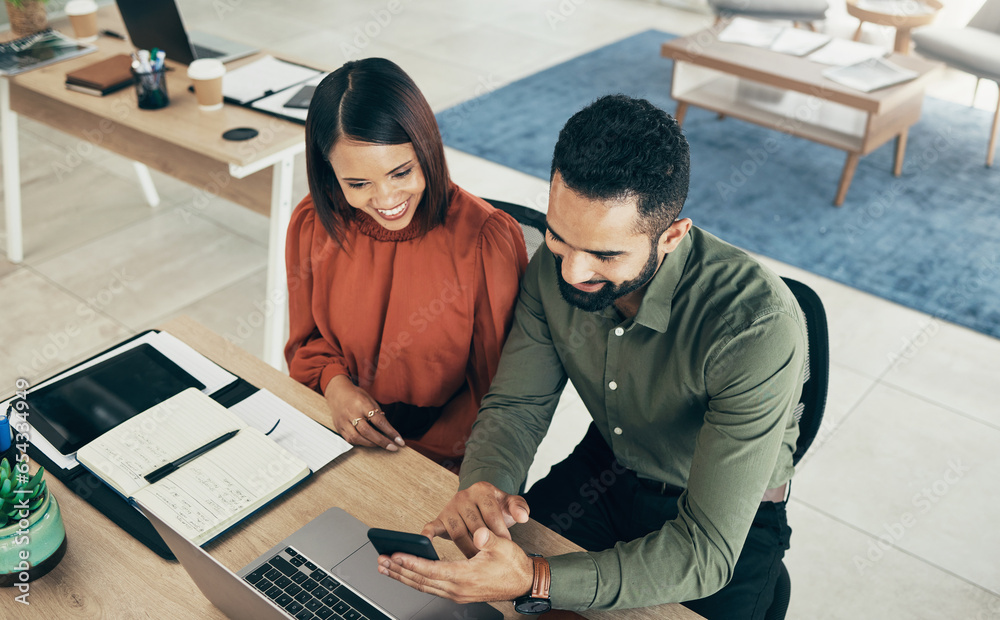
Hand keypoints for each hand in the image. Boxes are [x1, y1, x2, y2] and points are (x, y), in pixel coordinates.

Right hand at [324, 374, 404, 450]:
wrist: (337, 393)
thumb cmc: (357, 397)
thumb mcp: (370, 401)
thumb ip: (378, 415)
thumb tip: (389, 431)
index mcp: (362, 404)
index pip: (379, 420)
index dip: (390, 432)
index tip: (399, 441)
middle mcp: (352, 413)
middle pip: (367, 431)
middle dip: (382, 442)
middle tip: (393, 447)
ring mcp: (343, 421)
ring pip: (357, 438)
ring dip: (372, 444)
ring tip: (383, 446)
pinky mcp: (339, 428)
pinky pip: (350, 440)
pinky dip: (361, 443)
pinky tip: (369, 443)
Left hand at [378, 527, 533, 603]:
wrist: (523, 583)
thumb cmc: (513, 564)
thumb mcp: (504, 546)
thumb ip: (489, 539)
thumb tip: (480, 533)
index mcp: (466, 576)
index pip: (431, 570)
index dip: (411, 562)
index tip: (395, 555)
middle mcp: (457, 588)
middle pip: (421, 580)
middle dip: (399, 570)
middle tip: (381, 561)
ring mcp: (456, 593)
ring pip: (423, 586)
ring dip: (403, 577)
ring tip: (386, 567)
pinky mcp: (458, 593)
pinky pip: (430, 588)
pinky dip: (415, 580)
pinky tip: (406, 573)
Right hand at [422, 481, 529, 557]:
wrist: (480, 504)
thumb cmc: (497, 508)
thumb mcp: (510, 504)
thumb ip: (520, 507)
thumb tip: (523, 517)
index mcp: (482, 489)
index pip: (490, 512)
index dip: (499, 530)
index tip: (506, 545)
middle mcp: (463, 496)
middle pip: (474, 524)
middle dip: (484, 543)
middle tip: (492, 558)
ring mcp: (449, 507)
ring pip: (457, 532)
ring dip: (467, 549)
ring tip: (477, 561)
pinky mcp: (439, 519)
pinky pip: (431, 528)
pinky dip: (427, 537)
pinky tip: (426, 547)